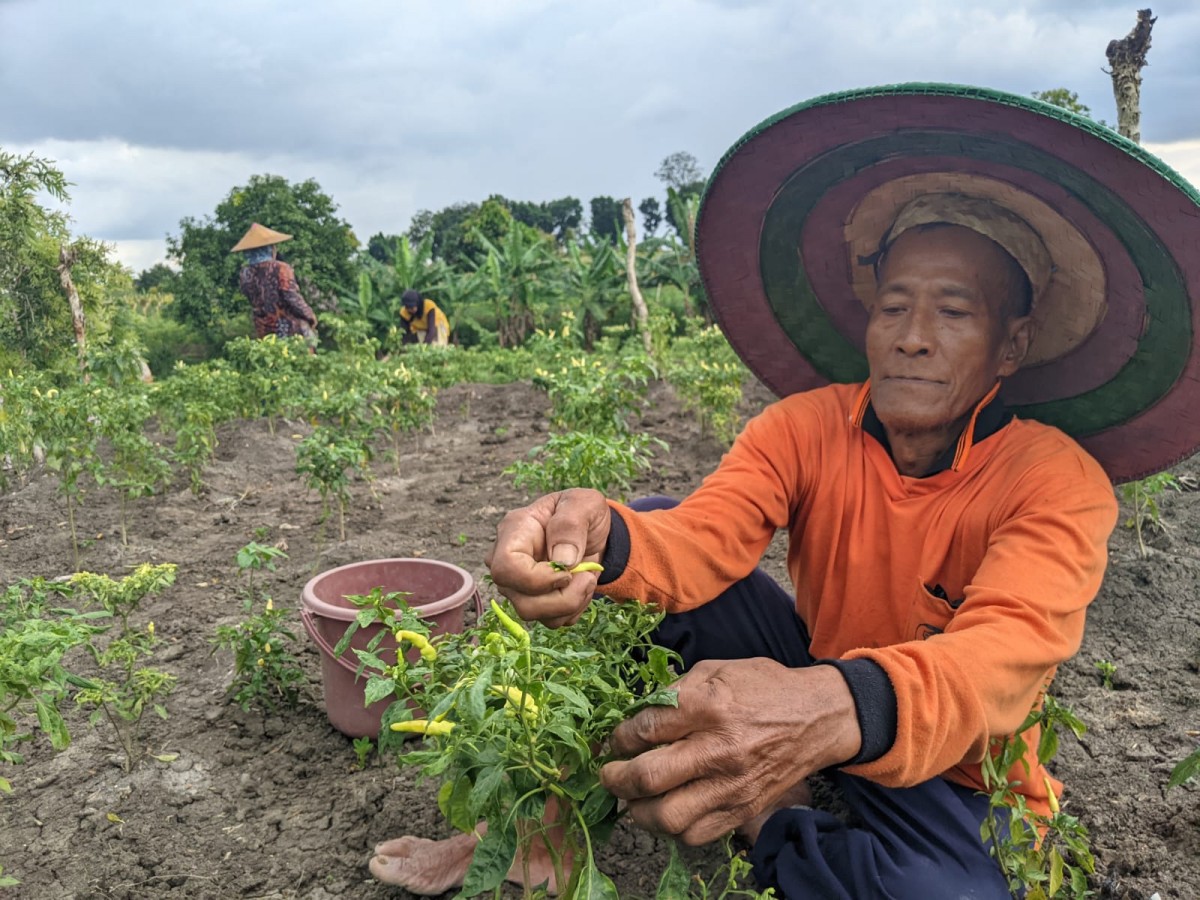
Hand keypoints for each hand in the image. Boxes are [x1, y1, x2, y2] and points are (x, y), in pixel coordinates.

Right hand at [485, 489, 611, 626]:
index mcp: (514, 532)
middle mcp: (508, 562)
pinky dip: (574, 609)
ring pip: (536, 615)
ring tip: (587, 577)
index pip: (505, 568)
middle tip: (588, 576)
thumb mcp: (584, 504)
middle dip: (563, 598)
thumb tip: (561, 561)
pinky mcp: (534, 601)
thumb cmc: (583, 511)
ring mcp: (518, 585)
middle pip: (522, 601)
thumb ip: (570, 524)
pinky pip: (552, 620)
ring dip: (572, 602)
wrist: (592, 530)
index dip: (537, 580)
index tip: (568, 571)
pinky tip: (580, 586)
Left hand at [599, 659, 861, 844]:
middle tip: (609, 774)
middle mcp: (720, 749)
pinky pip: (696, 834)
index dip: (619, 737)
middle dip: (616, 778)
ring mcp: (733, 785)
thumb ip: (675, 692)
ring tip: (632, 799)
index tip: (615, 740)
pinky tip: (666, 810)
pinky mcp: (744, 810)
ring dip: (638, 811)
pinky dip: (672, 828)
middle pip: (649, 777)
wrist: (817, 717)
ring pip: (668, 816)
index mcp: (710, 706)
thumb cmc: (764, 687)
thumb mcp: (716, 670)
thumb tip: (636, 716)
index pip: (645, 729)